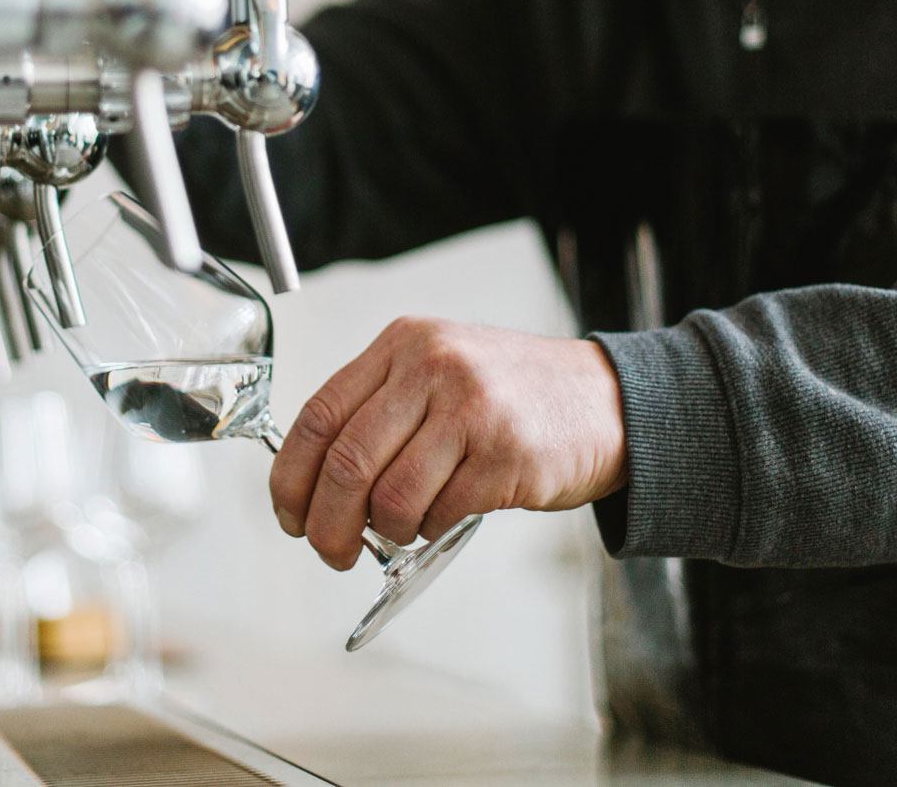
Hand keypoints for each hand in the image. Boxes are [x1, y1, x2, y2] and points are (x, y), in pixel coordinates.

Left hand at [268, 318, 628, 570]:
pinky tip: (447, 516)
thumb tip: (312, 482)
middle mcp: (432, 367)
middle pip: (346, 464)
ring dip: (387, 533)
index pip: (318, 415)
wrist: (606, 401)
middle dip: (327, 525)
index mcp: (402, 345)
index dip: (291, 477)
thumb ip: (379, 409)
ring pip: (390, 499)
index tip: (289, 514)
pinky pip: (440, 515)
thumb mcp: (437, 371)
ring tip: (404, 529)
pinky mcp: (506, 456)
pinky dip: (431, 531)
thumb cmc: (512, 396)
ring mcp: (471, 409)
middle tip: (330, 551)